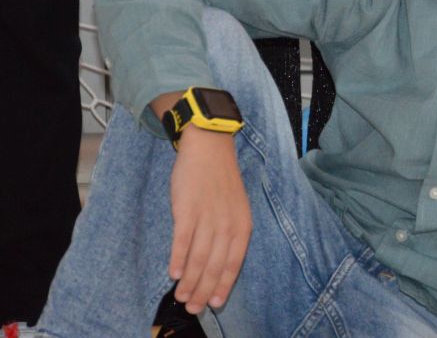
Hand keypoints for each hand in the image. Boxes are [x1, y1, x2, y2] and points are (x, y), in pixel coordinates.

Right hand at [169, 127, 252, 314]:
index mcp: (242, 224)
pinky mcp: (188, 209)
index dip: (223, 285)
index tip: (214, 303)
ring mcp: (208, 216)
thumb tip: (217, 263)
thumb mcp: (235, 208)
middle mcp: (227, 223)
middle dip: (203, 290)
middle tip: (192, 308)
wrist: (210, 148)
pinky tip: (174, 274)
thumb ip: (228, 233)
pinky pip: (183, 240)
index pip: (234, 263)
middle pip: (215, 265)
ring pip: (199, 257)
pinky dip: (179, 259)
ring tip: (180, 297)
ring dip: (189, 281)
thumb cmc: (221, 181)